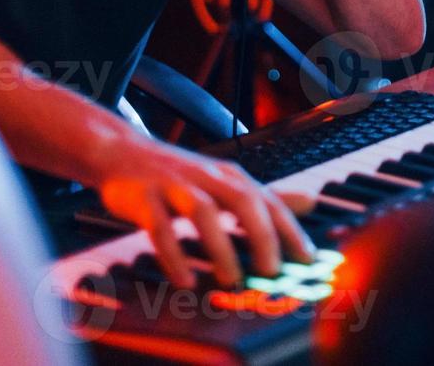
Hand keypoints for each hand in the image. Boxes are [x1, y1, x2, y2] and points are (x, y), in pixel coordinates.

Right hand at [97, 138, 315, 288]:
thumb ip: (265, 196)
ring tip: (232, 280)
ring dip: (220, 247)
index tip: (308, 260)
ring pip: (203, 212)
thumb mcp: (225, 181)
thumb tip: (311, 201)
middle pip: (242, 201)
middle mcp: (207, 177)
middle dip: (261, 236)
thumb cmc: (179, 174)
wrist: (122, 152)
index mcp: (230, 176)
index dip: (290, 229)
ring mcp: (174, 185)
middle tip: (272, 272)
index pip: (269, 201)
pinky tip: (185, 281)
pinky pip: (160, 228)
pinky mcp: (144, 198)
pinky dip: (174, 255)